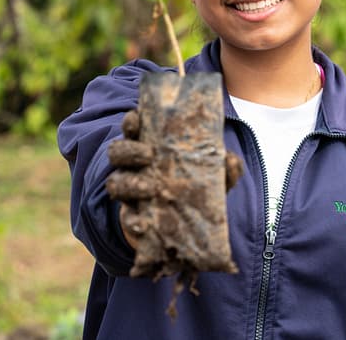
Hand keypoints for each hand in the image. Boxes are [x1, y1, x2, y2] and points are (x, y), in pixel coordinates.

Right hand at [106, 110, 243, 247]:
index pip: (133, 128)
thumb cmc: (198, 184)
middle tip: (148, 155)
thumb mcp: (215, 174)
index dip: (130, 122)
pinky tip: (142, 225)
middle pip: (117, 152)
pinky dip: (132, 221)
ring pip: (114, 182)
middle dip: (128, 151)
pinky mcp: (132, 217)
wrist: (191, 225)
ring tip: (150, 188)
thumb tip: (231, 161)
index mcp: (150, 145)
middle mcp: (134, 166)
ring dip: (128, 184)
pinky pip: (125, 218)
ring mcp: (130, 191)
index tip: (136, 120)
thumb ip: (225, 167)